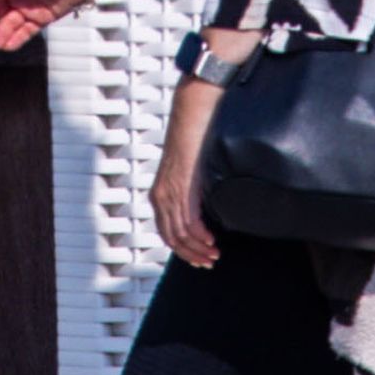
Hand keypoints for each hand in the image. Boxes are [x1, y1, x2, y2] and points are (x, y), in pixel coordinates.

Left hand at [151, 72, 228, 269]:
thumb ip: (192, 189)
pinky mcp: (184, 186)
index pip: (166, 232)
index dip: (182, 250)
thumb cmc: (195, 137)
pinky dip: (201, 235)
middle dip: (191, 255)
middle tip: (209, 262)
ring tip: (214, 255)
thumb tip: (205, 204)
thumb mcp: (190, 169)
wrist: (193, 112)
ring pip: (181, 234)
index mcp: (159, 193)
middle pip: (172, 238)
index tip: (199, 258)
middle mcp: (160, 195)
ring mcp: (171, 191)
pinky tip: (212, 240)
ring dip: (199, 248)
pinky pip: (190, 221)